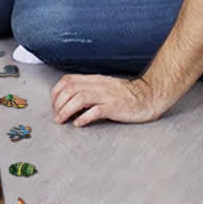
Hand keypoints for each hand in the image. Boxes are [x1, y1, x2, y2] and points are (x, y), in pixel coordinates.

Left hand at [51, 74, 165, 125]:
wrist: (148, 96)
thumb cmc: (125, 94)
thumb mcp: (103, 86)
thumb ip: (88, 89)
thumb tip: (69, 100)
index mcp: (93, 80)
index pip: (67, 80)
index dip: (56, 92)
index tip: (54, 104)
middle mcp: (97, 85)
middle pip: (70, 89)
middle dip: (58, 103)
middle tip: (56, 116)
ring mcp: (106, 96)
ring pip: (79, 99)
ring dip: (66, 110)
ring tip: (62, 120)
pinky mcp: (114, 107)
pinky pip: (96, 111)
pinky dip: (84, 117)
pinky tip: (78, 123)